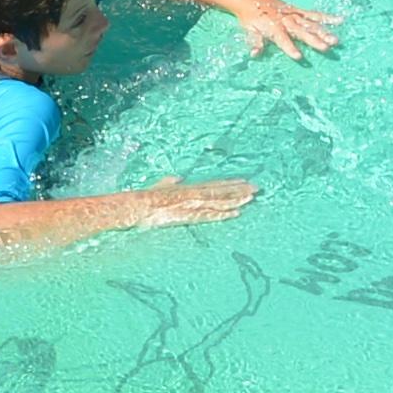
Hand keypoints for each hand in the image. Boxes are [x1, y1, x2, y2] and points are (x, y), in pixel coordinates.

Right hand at [136, 180, 260, 228]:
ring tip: (251, 197)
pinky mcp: (186, 213)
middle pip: (219, 190)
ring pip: (217, 200)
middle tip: (257, 187)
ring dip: (235, 198)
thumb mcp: (157, 187)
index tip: (244, 181)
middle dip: (238, 189)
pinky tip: (235, 213)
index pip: (213, 185)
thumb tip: (176, 177)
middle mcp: (191, 193)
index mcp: (186, 188)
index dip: (229, 184)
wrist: (135, 206)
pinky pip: (208, 214)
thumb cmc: (143, 199)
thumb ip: (167, 182)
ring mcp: (190, 202)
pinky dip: (222, 213)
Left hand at [228, 0, 340, 56]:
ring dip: (323, 31)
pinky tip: (339, 20)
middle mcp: (285, 20)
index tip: (299, 57)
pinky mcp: (297, 10)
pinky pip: (313, 14)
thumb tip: (255, 54)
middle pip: (301, 32)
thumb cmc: (249, 17)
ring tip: (335, 40)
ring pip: (310, 24)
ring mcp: (293, 14)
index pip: (283, 39)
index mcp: (273, 27)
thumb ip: (255, 42)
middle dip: (313, 40)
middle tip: (325, 48)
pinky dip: (325, 17)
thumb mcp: (249, 30)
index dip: (290, 47)